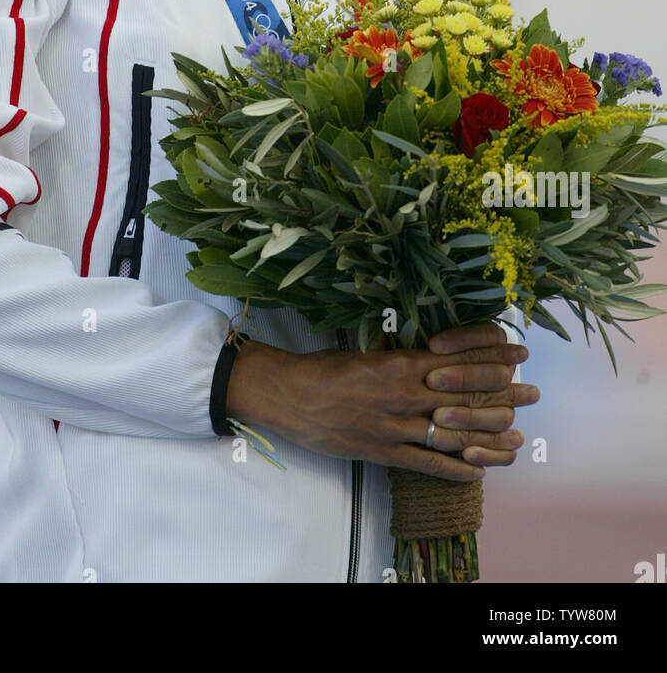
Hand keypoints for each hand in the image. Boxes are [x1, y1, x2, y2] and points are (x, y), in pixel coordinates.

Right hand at [225, 322, 539, 481]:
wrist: (289, 394)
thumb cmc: (326, 369)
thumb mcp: (370, 354)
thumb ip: (404, 359)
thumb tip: (438, 359)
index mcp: (401, 363)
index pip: (459, 359)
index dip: (493, 355)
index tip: (519, 352)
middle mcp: (404, 393)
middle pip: (465, 396)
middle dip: (503, 394)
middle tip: (533, 393)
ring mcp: (394, 425)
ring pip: (452, 432)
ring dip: (489, 435)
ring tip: (519, 436)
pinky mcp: (381, 451)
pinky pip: (426, 463)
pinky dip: (455, 468)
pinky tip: (478, 470)